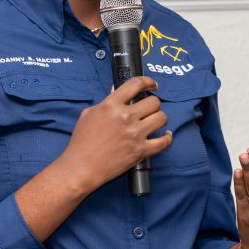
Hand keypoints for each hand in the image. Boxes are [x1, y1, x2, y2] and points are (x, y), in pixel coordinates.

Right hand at [56, 76, 172, 192]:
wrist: (81, 167)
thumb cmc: (82, 142)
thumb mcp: (88, 114)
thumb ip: (106, 102)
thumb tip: (117, 91)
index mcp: (111, 105)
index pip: (136, 84)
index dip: (148, 81)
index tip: (152, 85)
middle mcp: (125, 117)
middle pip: (154, 102)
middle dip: (153, 103)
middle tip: (149, 109)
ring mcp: (135, 134)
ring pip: (161, 118)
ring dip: (159, 118)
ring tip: (154, 121)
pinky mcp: (141, 151)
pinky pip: (164, 142)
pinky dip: (167, 137)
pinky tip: (165, 135)